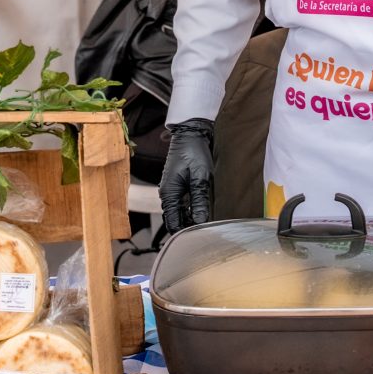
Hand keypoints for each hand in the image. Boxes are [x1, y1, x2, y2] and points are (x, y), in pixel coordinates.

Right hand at [159, 118, 213, 232]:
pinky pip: (181, 203)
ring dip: (189, 218)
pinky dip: (189, 209)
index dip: (183, 233)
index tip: (198, 239)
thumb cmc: (194, 153)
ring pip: (178, 212)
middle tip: (205, 233)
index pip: (173, 222)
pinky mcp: (176, 185)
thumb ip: (200, 201)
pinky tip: (200, 211)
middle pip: (175, 219)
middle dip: (187, 227)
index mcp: (169, 194)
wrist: (190, 134)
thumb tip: (201, 222)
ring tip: (205, 224)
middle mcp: (167, 194)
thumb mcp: (200, 178)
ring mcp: (171, 189)